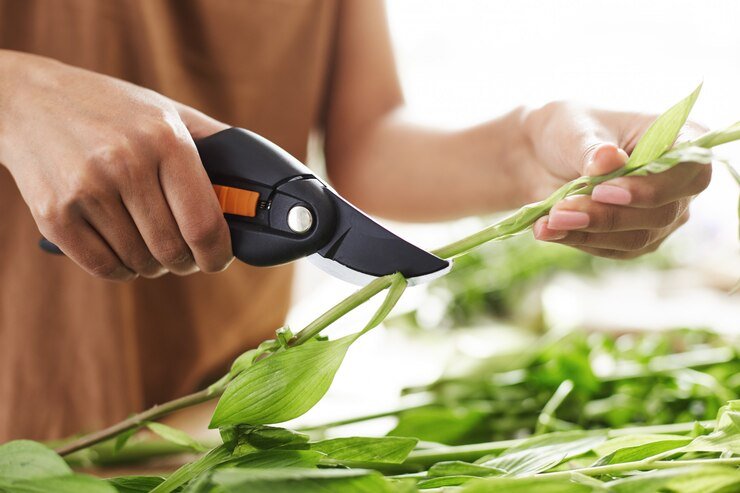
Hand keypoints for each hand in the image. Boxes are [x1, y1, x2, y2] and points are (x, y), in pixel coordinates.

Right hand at [0, 51, 232, 279]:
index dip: (218, 254)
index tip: (218, 259)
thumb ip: (214, 142)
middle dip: (185, 262)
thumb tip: (256, 178)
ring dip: (152, 266)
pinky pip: (104, 268)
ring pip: (140, 263)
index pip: (205, 225)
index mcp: (165, 140)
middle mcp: (127, 164)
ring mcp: (87, 190)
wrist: (27, 100)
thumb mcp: (167, 111)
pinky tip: (124, 251)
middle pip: (173, 251)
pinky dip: (122, 269)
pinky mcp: (55, 214)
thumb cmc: (112, 110)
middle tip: (183, 254)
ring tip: (150, 246)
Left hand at [523, 102, 710, 258]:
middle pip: (661, 214)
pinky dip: (577, 241)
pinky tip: (547, 230)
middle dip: (608, 215)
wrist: (540, 156)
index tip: (603, 190)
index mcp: (680, 140)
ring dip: (588, 232)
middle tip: (561, 210)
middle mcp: (678, 183)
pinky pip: (611, 250)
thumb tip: (609, 160)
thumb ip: (592, 149)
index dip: (650, 188)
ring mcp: (659, 216)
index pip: (690, 172)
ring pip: (635, 238)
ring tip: (550, 219)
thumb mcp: (576, 129)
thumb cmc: (568, 131)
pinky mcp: (632, 240)